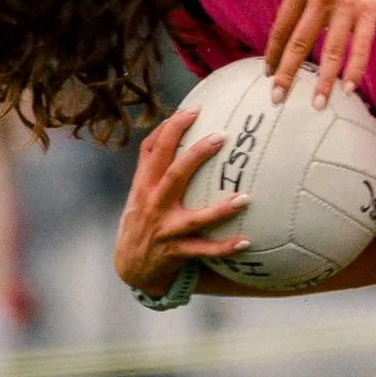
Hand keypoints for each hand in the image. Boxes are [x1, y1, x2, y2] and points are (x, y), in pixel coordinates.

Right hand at [111, 105, 251, 293]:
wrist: (129, 267)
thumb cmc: (140, 220)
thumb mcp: (139, 191)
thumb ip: (151, 164)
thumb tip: (168, 126)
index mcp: (144, 186)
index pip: (154, 150)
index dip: (172, 128)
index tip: (193, 110)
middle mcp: (153, 205)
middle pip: (175, 175)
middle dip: (197, 155)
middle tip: (221, 136)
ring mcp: (165, 230)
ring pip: (195, 218)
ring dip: (221, 210)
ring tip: (245, 198)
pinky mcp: (175, 253)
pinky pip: (204, 251)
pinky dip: (224, 247)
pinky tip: (246, 242)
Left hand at [224, 0, 375, 106]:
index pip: (282, 27)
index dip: (273, 52)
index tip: (267, 74)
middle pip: (301, 42)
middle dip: (288, 72)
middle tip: (278, 98)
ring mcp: (346, 6)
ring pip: (332, 49)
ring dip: (324, 80)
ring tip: (317, 105)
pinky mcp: (369, 11)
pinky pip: (362, 45)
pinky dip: (355, 68)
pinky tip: (349, 89)